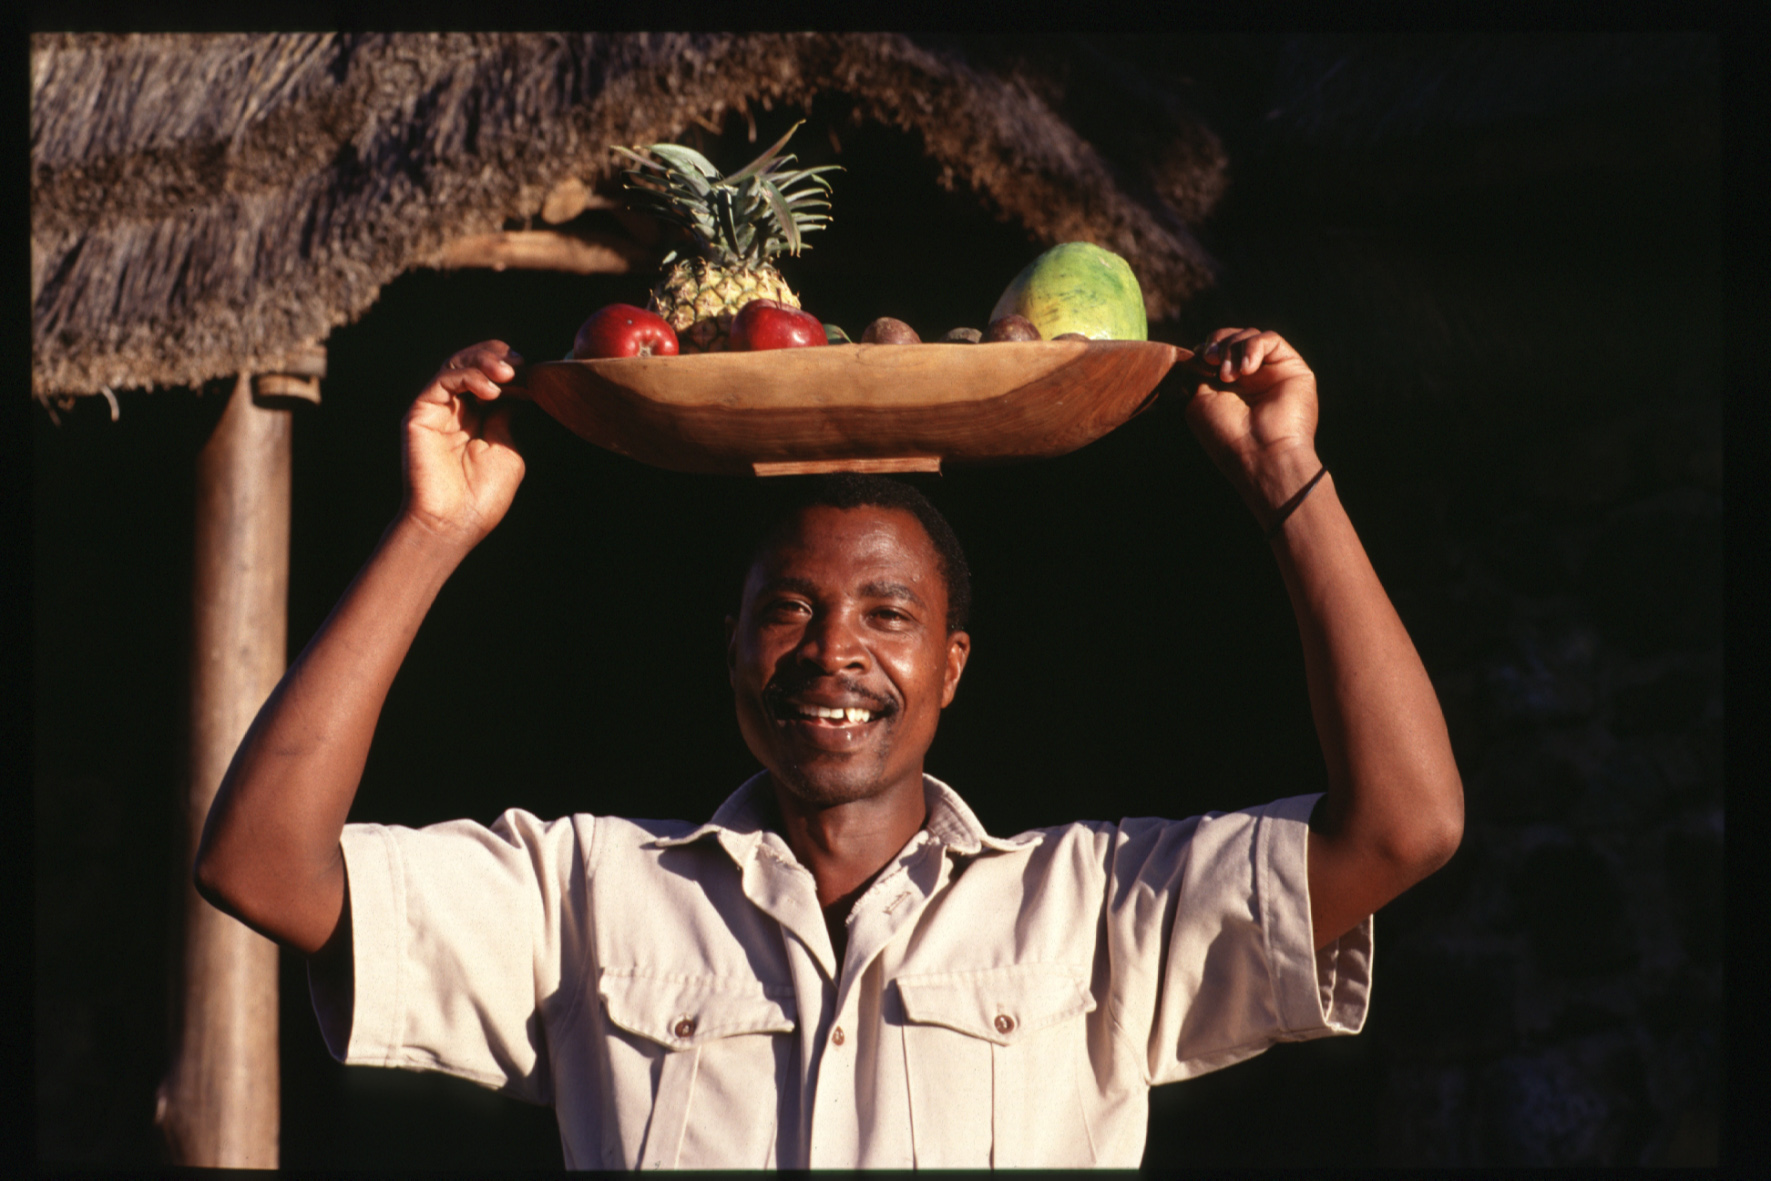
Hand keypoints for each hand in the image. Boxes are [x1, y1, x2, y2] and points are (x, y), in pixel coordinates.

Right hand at [399, 341, 526, 549]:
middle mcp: (455, 409)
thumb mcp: (506, 448)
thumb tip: (514, 390)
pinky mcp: (420, 413)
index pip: (490, 377)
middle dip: (497, 357)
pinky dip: (468, 377)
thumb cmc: (482, 496)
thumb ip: (506, 416)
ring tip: (507, 373)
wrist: (454, 523)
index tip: (534, 371)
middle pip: (472, 364)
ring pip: (455, 365)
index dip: (510, 368)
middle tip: (519, 364)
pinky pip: (442, 381)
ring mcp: (436, 410)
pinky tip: (491, 390)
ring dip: (483, 361)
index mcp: (477, 418)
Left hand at [1184, 328, 1321, 525]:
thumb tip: (1197, 350)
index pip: (1218, 349)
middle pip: (1233, 338)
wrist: (1259, 454)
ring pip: (1250, 335)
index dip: (1208, 346)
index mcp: (1229, 385)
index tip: (1200, 358)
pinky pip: (1271, 339)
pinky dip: (1253, 348)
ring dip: (1233, 348)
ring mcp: (1272, 371)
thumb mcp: (1200, 400)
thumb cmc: (1227, 434)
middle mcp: (1251, 377)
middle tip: (1212, 360)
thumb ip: (1198, 373)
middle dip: (1219, 343)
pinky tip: (1247, 370)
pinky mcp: (1292, 367)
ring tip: (1229, 375)